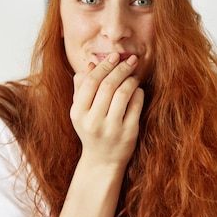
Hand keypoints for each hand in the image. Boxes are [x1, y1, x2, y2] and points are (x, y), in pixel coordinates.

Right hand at [70, 52, 144, 167]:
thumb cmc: (91, 129)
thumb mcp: (81, 111)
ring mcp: (112, 129)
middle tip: (129, 59)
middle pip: (108, 85)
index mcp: (78, 113)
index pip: (91, 82)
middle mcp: (93, 122)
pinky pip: (136, 105)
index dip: (104, 65)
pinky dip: (138, 92)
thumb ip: (81, 87)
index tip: (114, 55)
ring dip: (130, 79)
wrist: (102, 160)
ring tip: (133, 74)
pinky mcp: (129, 133)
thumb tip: (90, 63)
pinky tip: (137, 89)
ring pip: (123, 94)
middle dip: (120, 68)